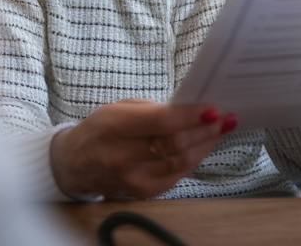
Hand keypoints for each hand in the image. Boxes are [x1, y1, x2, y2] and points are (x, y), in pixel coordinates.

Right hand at [50, 100, 236, 198]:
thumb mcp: (119, 108)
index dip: (191, 116)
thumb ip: (154, 110)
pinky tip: (203, 146)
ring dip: (205, 145)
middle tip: (224, 118)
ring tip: (220, 130)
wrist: (76, 162)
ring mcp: (132, 179)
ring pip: (181, 163)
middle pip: (176, 144)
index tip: (213, 108)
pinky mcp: (142, 193)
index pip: (161, 122)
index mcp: (114, 126)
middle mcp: (122, 156)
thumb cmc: (102, 128)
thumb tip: (193, 110)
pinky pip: (176, 176)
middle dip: (205, 130)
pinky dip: (193, 159)